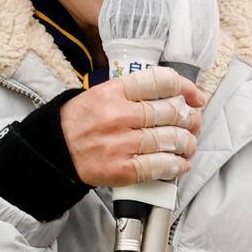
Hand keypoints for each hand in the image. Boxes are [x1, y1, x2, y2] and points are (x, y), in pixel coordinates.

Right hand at [61, 67, 205, 187]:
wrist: (55, 149)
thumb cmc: (82, 120)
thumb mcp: (102, 93)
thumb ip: (136, 92)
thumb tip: (175, 96)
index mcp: (115, 91)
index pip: (161, 81)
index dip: (186, 88)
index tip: (196, 97)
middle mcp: (120, 115)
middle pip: (171, 112)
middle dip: (190, 119)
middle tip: (193, 123)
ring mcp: (121, 143)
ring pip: (170, 139)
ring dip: (187, 143)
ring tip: (188, 144)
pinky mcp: (122, 169)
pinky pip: (159, 166)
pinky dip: (176, 165)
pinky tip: (180, 163)